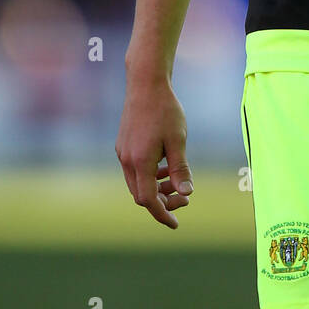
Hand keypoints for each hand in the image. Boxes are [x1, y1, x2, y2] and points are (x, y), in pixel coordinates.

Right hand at [116, 79, 192, 228]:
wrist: (145, 84)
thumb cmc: (165, 111)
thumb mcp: (178, 141)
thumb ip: (180, 169)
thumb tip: (186, 194)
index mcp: (140, 162)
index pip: (149, 200)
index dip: (163, 214)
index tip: (176, 224)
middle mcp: (127, 160)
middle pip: (141, 195)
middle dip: (162, 202)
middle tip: (184, 198)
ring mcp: (122, 153)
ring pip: (137, 183)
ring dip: (156, 189)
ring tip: (176, 183)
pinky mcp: (123, 145)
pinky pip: (135, 170)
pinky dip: (150, 176)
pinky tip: (165, 168)